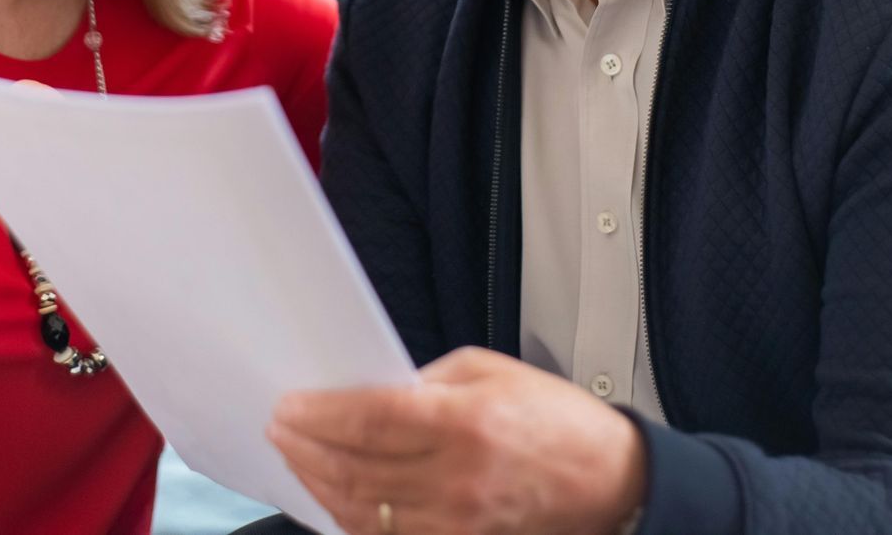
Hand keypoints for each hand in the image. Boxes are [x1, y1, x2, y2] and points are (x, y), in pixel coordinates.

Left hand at [267, 346, 646, 534]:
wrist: (611, 481)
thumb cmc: (555, 421)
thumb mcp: (490, 371)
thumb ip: (427, 381)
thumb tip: (370, 390)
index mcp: (464, 422)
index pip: (369, 418)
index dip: (318, 413)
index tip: (288, 406)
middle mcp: (456, 478)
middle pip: (356, 468)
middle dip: (306, 448)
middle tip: (280, 429)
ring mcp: (457, 521)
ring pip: (364, 511)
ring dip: (320, 485)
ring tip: (298, 460)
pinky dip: (353, 520)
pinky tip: (335, 499)